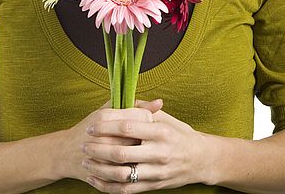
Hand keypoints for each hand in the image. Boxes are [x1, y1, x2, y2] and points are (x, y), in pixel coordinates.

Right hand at [56, 99, 162, 182]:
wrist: (66, 152)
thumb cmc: (91, 127)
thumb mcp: (109, 110)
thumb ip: (133, 105)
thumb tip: (159, 102)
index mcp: (105, 117)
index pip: (140, 117)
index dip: (150, 121)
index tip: (150, 124)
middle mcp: (103, 136)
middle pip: (138, 140)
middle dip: (147, 142)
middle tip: (149, 142)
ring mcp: (100, 157)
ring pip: (131, 163)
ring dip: (140, 161)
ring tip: (142, 157)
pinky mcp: (99, 173)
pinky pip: (121, 179)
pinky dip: (130, 177)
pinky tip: (134, 171)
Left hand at [82, 99, 207, 191]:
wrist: (200, 159)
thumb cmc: (180, 135)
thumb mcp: (167, 119)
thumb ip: (145, 111)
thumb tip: (124, 100)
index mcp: (161, 132)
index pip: (128, 127)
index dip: (107, 126)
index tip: (92, 125)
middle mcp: (159, 152)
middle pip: (122, 152)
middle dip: (98, 148)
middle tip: (84, 143)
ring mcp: (157, 172)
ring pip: (122, 174)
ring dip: (100, 169)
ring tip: (86, 161)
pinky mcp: (154, 186)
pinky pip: (127, 189)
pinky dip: (108, 186)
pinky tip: (96, 180)